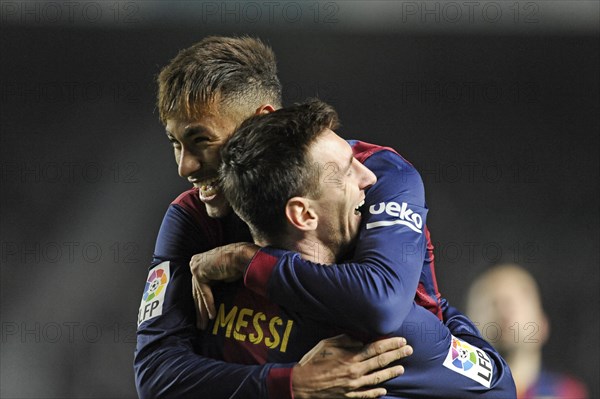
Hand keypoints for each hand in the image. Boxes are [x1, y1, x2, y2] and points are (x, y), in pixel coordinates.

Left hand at [190, 242, 258, 328]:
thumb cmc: (238, 264)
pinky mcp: (199, 272)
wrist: (242, 256)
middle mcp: (195, 263)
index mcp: (200, 262)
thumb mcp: (223, 275)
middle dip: (199, 309)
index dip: (201, 302)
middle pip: (196, 291)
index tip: (202, 315)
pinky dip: (209, 305)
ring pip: (199, 293)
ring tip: (203, 325)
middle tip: (200, 324)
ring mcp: (196, 267)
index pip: (198, 286)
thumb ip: (216, 282)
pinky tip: (212, 316)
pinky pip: (204, 293)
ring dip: (202, 311)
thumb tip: (216, 296)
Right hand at [292, 334, 411, 398]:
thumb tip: (360, 340)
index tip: (401, 340)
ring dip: (391, 373)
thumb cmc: (313, 361)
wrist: (301, 384)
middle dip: (397, 355)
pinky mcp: (349, 396)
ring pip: (378, 379)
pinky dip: (377, 393)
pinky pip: (367, 395)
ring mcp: (353, 386)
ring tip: (402, 368)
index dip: (390, 344)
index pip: (376, 349)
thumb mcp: (327, 344)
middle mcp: (355, 371)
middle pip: (380, 362)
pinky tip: (385, 390)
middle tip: (409, 350)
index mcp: (350, 357)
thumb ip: (345, 341)